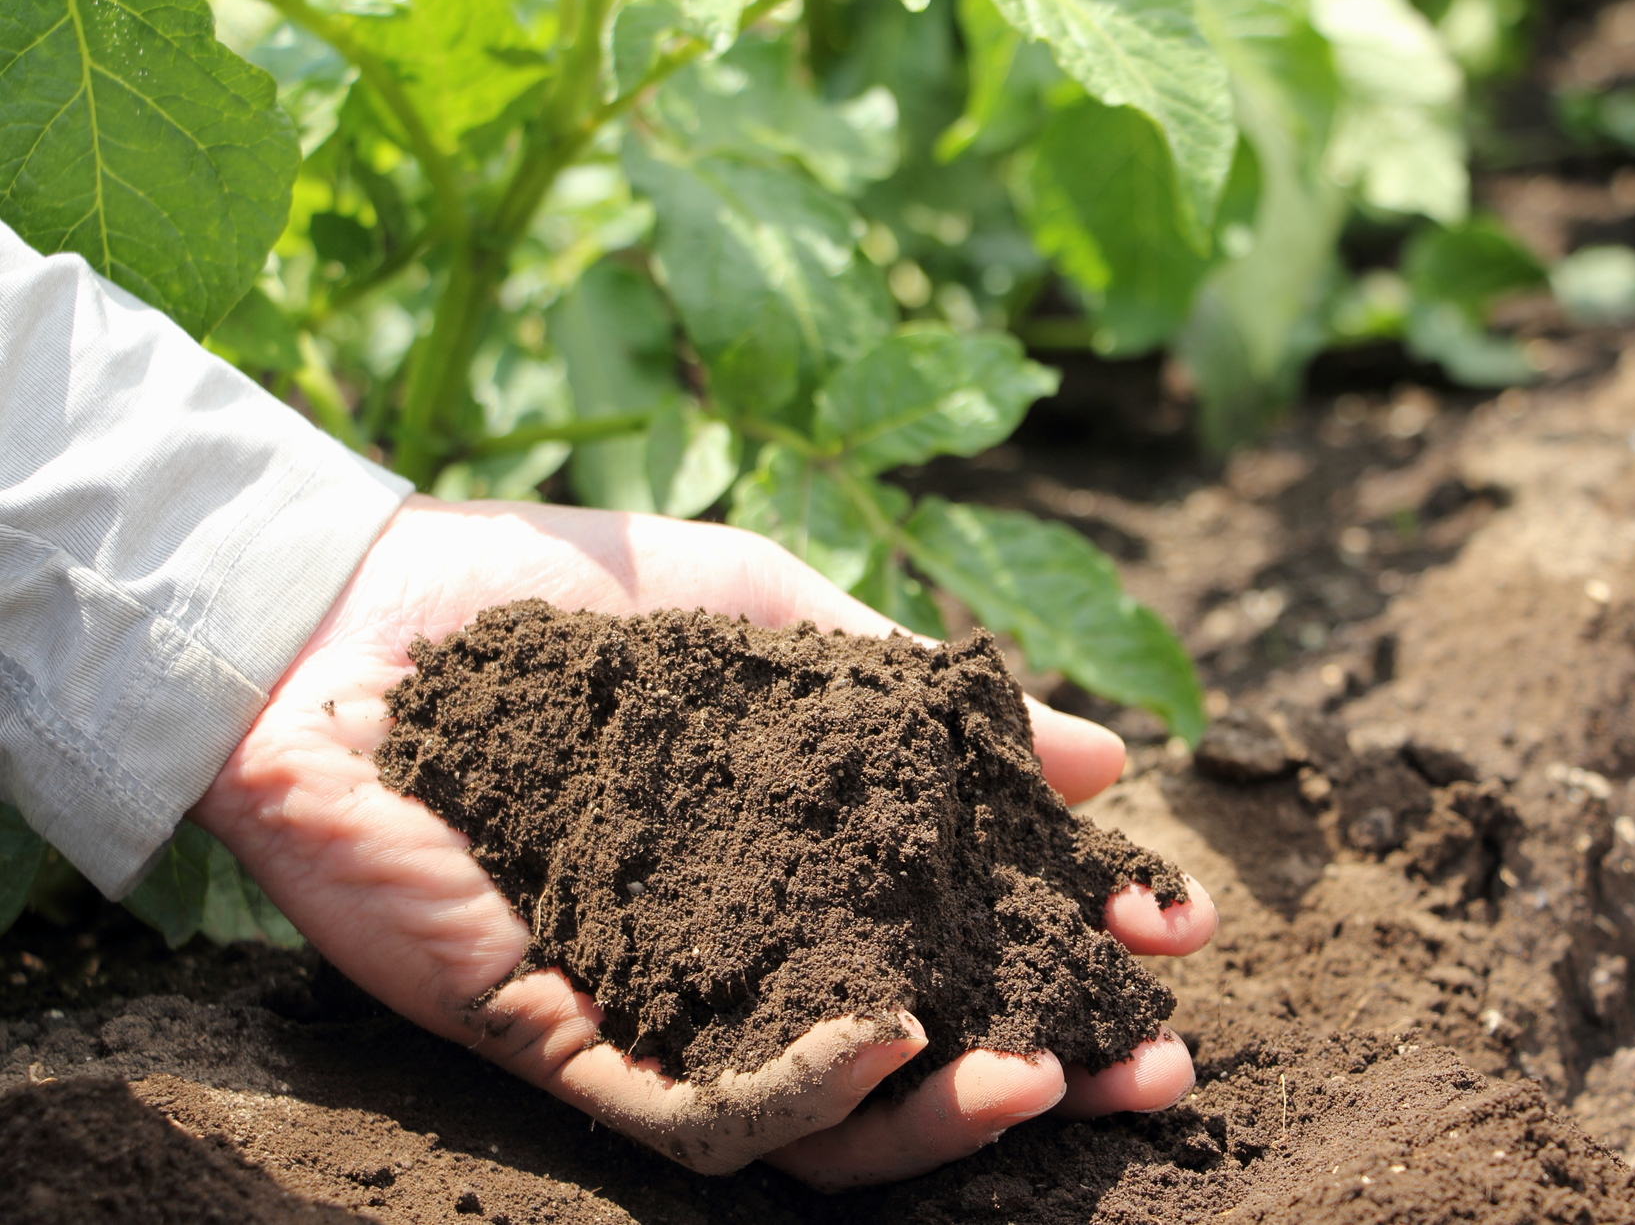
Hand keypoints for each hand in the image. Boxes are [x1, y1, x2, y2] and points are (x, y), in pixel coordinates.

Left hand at [191, 497, 1217, 1188]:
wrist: (360, 606)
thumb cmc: (566, 601)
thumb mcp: (778, 630)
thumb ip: (922, 697)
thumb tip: (1102, 757)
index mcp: (798, 867)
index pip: (959, 933)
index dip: (1075, 937)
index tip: (1181, 922)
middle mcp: (738, 956)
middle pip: (913, 1055)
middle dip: (1048, 1065)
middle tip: (1161, 1061)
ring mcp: (653, 1007)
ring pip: (816, 1126)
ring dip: (943, 1116)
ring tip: (1045, 1078)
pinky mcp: (557, 1037)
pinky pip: (692, 1117)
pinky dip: (804, 1093)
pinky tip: (893, 1043)